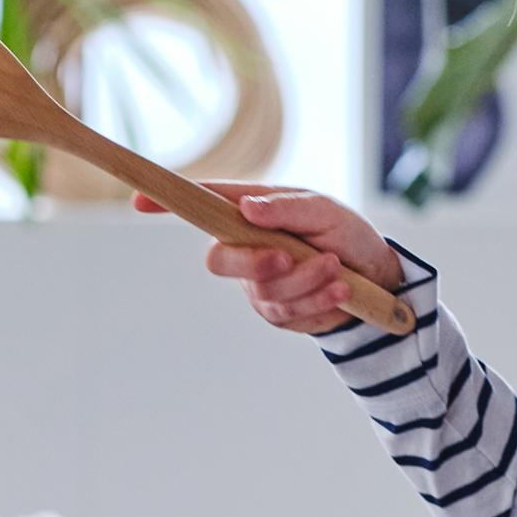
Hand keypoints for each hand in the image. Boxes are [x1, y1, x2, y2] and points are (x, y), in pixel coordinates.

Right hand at [131, 183, 404, 334]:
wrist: (377, 275)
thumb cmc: (344, 231)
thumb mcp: (324, 210)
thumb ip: (286, 208)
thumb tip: (247, 209)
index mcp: (250, 212)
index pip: (203, 205)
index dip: (169, 204)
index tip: (140, 203)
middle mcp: (247, 248)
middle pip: (219, 261)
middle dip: (253, 264)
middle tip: (286, 258)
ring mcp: (259, 284)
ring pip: (262, 291)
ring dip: (305, 281)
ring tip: (337, 268)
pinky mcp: (279, 313)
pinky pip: (287, 313)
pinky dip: (317, 300)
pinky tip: (341, 290)